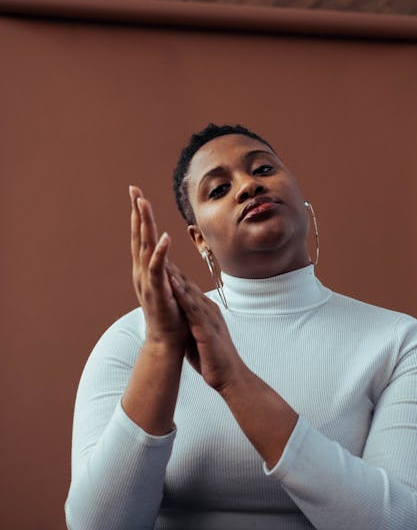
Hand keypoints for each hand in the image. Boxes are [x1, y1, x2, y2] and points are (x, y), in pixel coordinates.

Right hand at [129, 185, 187, 347]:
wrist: (167, 341)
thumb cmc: (170, 314)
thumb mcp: (166, 285)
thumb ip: (162, 269)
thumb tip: (162, 252)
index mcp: (145, 269)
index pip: (141, 236)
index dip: (139, 215)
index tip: (137, 193)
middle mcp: (142, 272)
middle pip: (138, 235)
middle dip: (136, 211)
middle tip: (133, 189)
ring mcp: (147, 281)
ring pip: (144, 247)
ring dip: (144, 224)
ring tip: (143, 203)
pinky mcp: (157, 291)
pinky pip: (157, 269)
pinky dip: (160, 253)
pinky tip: (164, 238)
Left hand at [166, 261, 245, 391]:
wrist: (232, 377)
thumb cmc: (214, 360)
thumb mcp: (199, 337)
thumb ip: (190, 325)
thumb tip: (179, 321)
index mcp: (206, 311)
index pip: (186, 288)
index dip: (172, 273)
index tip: (157, 259)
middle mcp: (208, 309)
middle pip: (187, 284)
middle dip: (171, 267)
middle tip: (156, 248)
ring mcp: (209, 318)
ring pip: (189, 291)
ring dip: (175, 275)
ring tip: (161, 259)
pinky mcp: (207, 329)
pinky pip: (193, 309)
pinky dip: (182, 295)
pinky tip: (173, 284)